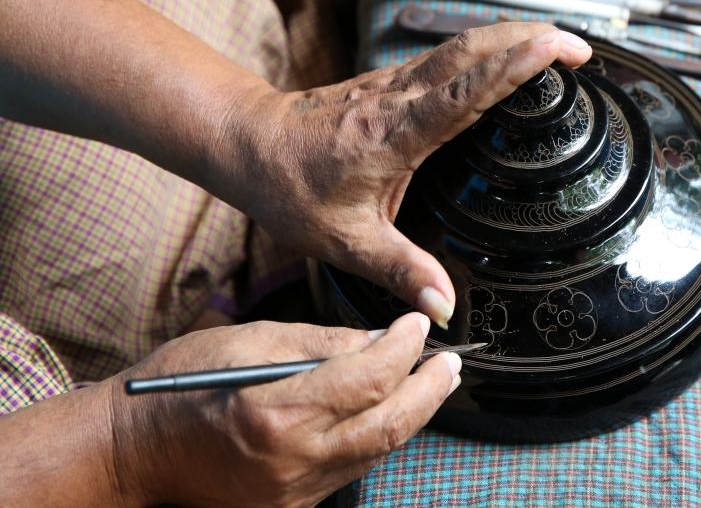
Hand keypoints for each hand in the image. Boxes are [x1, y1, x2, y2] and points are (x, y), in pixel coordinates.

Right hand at [111, 313, 454, 506]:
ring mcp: (293, 494)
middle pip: (389, 424)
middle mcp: (291, 462)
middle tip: (450, 362)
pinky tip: (388, 411)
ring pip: (376, 451)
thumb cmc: (179, 388)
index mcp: (275, 412)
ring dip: (412, 413)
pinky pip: (351, 469)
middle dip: (429, 389)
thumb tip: (378, 340)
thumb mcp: (249, 341)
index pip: (367, 378)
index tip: (416, 325)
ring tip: (431, 382)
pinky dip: (376, 436)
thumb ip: (320, 343)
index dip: (403, 348)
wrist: (134, 455)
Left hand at [224, 23, 590, 326]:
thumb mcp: (343, 241)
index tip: (555, 49)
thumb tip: (443, 308)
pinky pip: (447, 57)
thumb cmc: (289, 188)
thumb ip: (399, 270)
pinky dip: (486, 50)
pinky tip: (506, 57)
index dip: (512, 69)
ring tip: (559, 43)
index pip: (463, 93)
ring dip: (511, 36)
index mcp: (393, 135)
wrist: (246, 141)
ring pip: (461, 46)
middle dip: (529, 40)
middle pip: (472, 52)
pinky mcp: (390, 82)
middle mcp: (398, 99)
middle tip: (580, 48)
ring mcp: (394, 84)